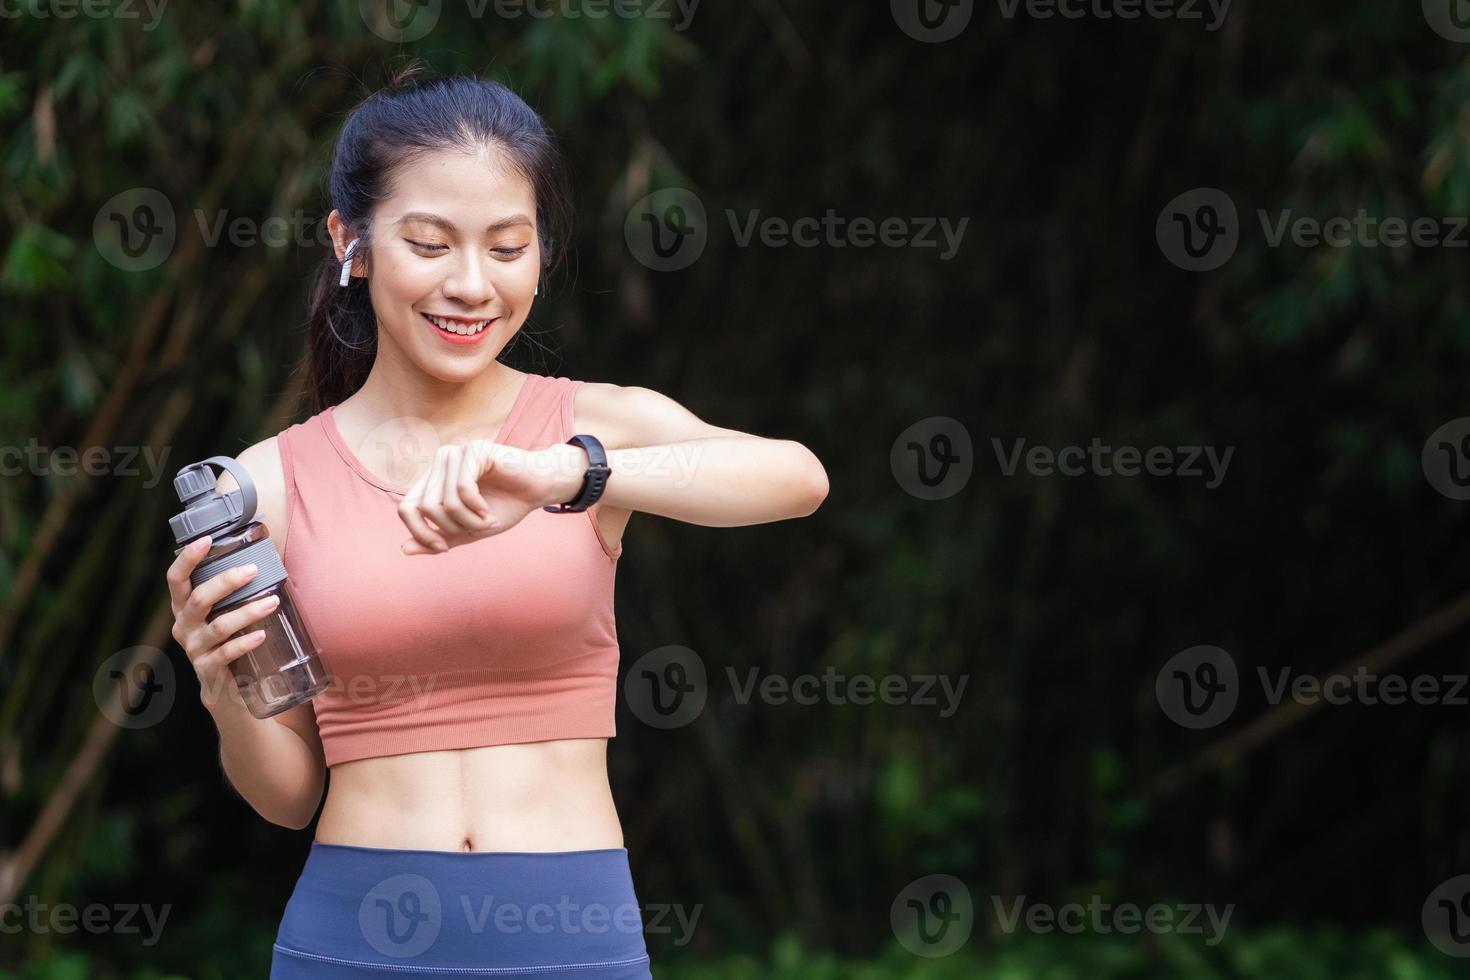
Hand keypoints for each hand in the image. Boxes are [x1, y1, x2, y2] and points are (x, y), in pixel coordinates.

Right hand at [167, 535, 281, 711]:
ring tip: (272, 601)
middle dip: (226, 582)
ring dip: (247, 611)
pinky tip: (261, 634)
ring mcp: (194, 649)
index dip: (188, 559)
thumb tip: (267, 557)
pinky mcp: (207, 669)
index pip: (176, 579)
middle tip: (253, 570)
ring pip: (218, 626)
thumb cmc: (229, 640)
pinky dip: (245, 642)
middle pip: (198, 599)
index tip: (207, 539)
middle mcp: (184, 626)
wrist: (227, 690)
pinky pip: (226, 653)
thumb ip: (235, 592)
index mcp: (185, 608)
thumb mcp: (225, 613)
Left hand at [397, 440, 586, 554]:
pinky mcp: (472, 450)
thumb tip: (403, 549)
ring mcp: (454, 454)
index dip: (420, 533)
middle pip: (425, 507)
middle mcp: (439, 464)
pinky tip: (489, 510)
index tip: (443, 548)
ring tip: (488, 520)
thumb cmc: (505, 506)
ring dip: (468, 521)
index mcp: (433, 480)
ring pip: (443, 501)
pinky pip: (462, 489)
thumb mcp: (468, 531)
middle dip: (452, 528)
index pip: (406, 508)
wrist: (538, 490)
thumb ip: (439, 538)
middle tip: (477, 530)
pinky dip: (476, 508)